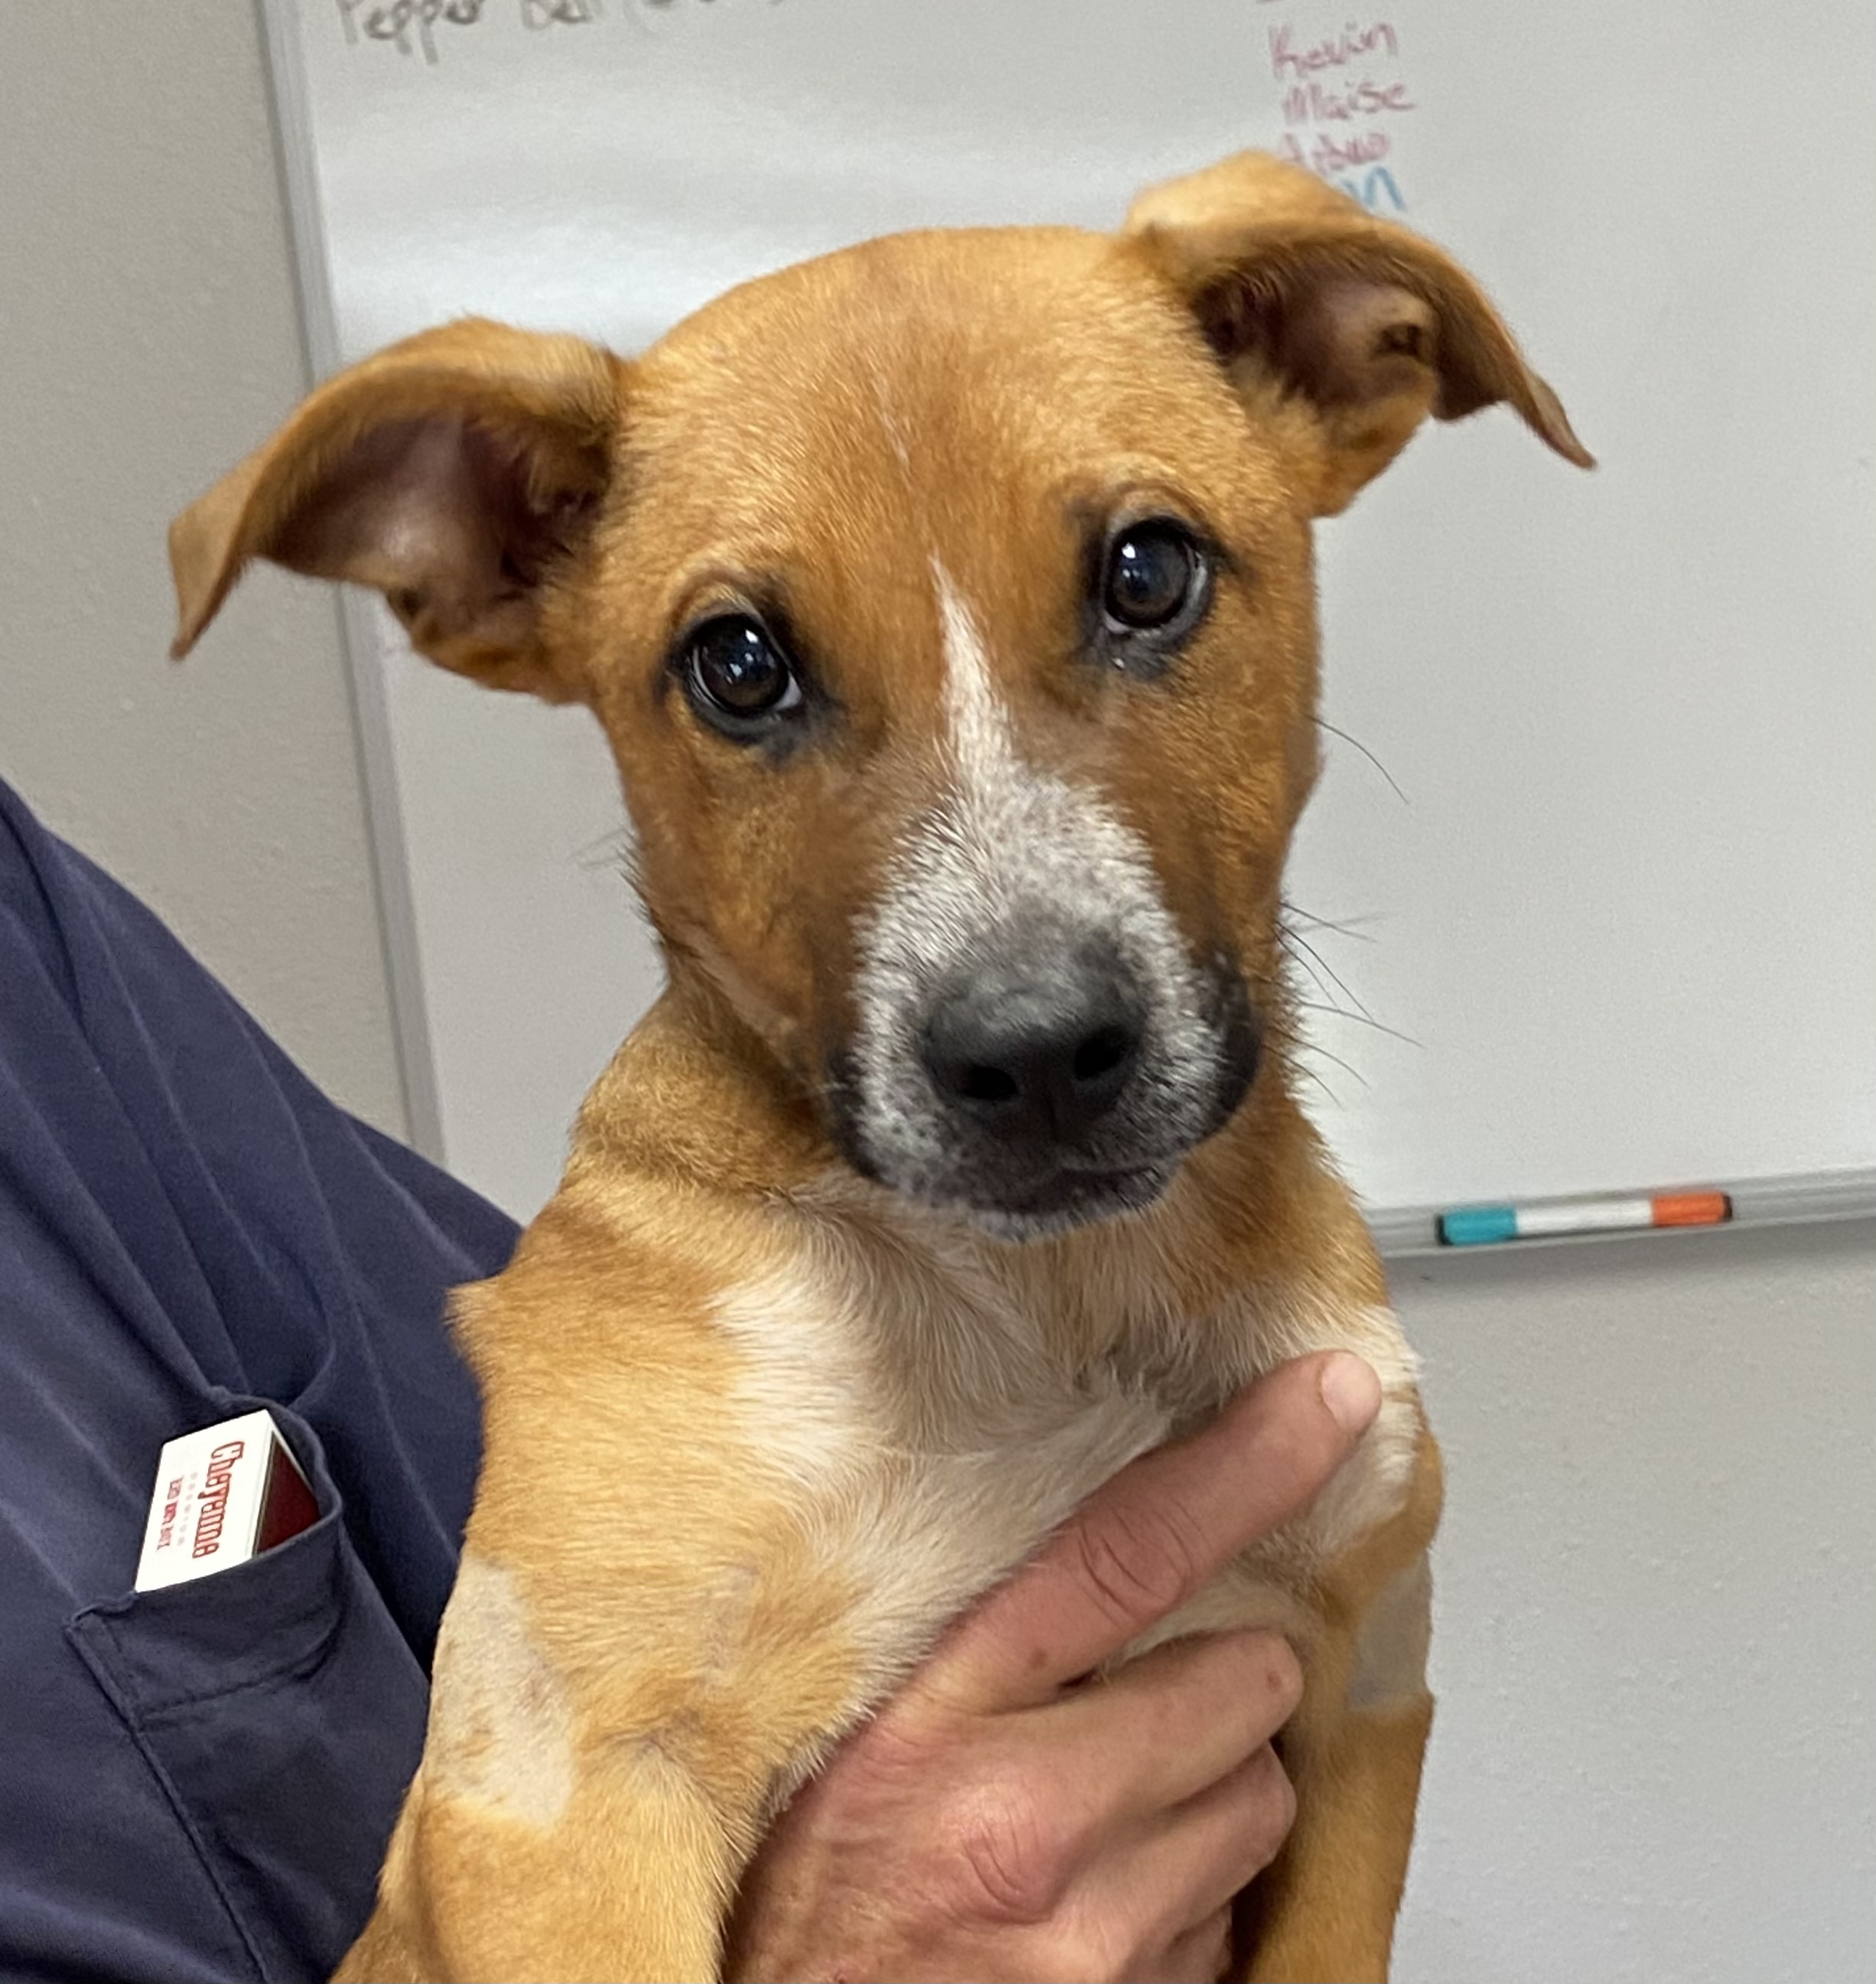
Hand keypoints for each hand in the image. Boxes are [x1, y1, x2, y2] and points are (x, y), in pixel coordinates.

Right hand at [726, 1351, 1381, 1982]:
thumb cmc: (798, 1912)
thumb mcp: (848, 1738)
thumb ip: (970, 1653)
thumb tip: (1109, 1576)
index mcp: (936, 1716)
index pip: (1127, 1551)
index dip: (1246, 1465)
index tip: (1328, 1397)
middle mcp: (1031, 1819)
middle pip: (1245, 1684)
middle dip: (1221, 1683)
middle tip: (1138, 1703)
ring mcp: (1099, 1935)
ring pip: (1259, 1802)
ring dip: (1216, 1791)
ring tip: (1113, 1811)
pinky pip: (1233, 1922)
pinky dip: (1195, 1899)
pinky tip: (1104, 1903)